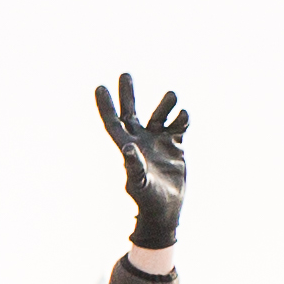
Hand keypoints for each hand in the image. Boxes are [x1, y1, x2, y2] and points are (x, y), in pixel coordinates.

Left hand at [94, 75, 187, 252]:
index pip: (114, 122)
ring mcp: (158, 142)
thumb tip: (128, 147)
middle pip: (131, 112)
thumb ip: (134, 166)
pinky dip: (181, 118)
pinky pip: (177, 125)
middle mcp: (141, 141)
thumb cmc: (147, 200)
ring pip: (158, 115)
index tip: (100, 87)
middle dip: (128, 94)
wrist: (166, 209)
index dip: (106, 106)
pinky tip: (183, 115)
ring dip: (164, 104)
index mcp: (127, 147)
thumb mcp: (139, 183)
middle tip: (124, 74)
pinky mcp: (175, 146)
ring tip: (172, 96)